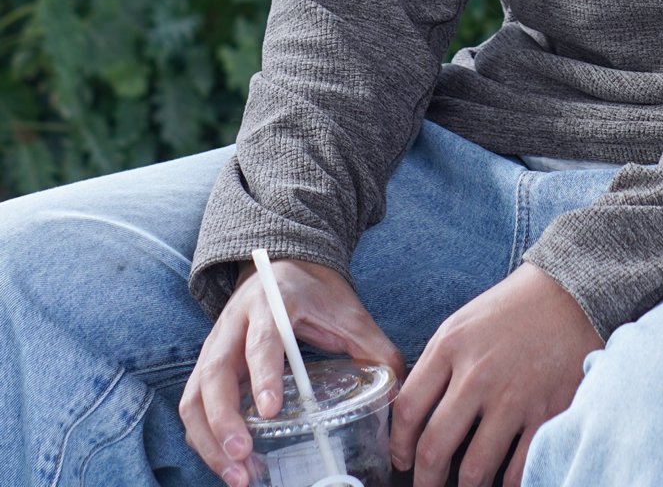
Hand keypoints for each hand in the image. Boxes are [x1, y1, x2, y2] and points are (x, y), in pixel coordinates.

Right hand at [179, 258, 405, 486]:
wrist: (285, 264)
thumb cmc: (316, 293)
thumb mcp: (348, 312)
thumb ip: (374, 347)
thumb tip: (400, 389)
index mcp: (273, 303)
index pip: (262, 340)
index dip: (263, 374)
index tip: (271, 411)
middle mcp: (235, 324)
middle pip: (214, 373)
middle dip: (224, 421)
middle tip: (243, 458)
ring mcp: (214, 345)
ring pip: (195, 396)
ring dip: (209, 440)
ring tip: (237, 477)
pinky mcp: (206, 367)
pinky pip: (193, 407)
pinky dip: (205, 440)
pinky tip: (231, 466)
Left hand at [391, 262, 602, 486]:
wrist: (569, 293)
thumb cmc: (510, 310)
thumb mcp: (461, 323)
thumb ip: (435, 366)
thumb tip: (412, 418)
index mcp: (451, 347)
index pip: (408, 411)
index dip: (399, 446)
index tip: (402, 460)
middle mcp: (478, 375)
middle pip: (434, 449)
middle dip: (425, 481)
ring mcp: (513, 397)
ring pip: (475, 470)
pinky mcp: (547, 413)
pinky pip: (518, 470)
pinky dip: (507, 484)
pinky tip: (502, 480)